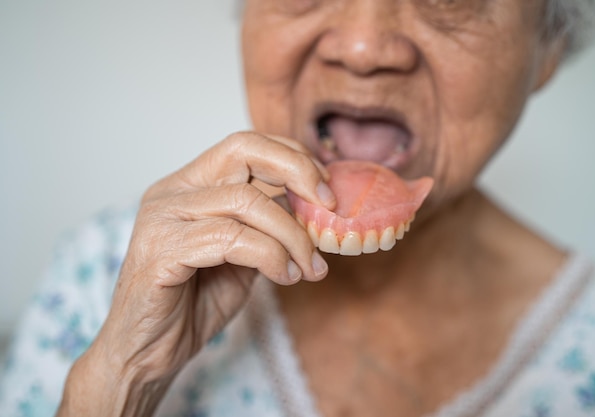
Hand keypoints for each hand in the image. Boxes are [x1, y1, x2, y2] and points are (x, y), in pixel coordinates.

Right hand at [57, 132, 334, 415]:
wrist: (146, 355)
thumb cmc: (193, 303)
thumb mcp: (242, 256)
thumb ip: (266, 227)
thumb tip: (315, 209)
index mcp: (189, 186)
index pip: (245, 145)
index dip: (292, 158)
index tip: (326, 192)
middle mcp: (172, 192)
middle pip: (243, 151)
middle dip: (297, 173)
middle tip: (330, 208)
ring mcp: (161, 218)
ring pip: (246, 202)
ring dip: (292, 235)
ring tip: (309, 267)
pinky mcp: (161, 251)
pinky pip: (231, 239)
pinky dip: (270, 256)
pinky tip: (285, 276)